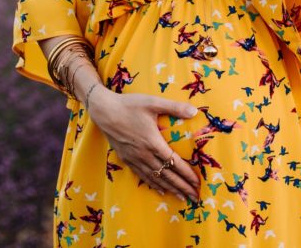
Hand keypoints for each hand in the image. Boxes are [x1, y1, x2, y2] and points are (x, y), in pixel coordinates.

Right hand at [88, 89, 202, 202]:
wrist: (104, 111)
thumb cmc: (129, 105)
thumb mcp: (153, 103)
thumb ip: (174, 107)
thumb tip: (194, 111)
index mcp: (153, 142)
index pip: (174, 162)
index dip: (186, 173)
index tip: (197, 182)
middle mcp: (144, 154)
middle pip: (167, 175)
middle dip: (182, 186)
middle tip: (195, 196)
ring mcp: (135, 158)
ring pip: (156, 178)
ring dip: (170, 189)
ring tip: (182, 198)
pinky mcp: (127, 159)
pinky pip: (143, 176)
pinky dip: (154, 185)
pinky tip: (161, 190)